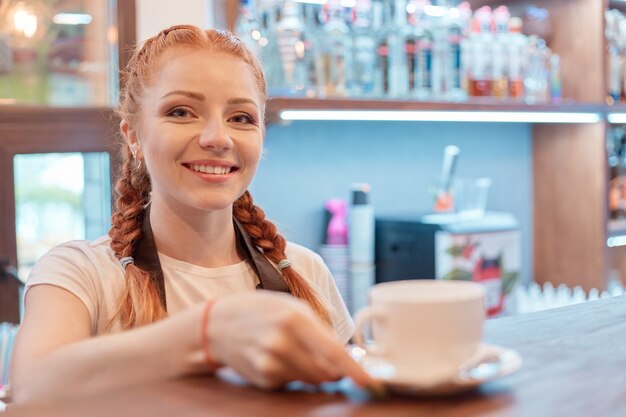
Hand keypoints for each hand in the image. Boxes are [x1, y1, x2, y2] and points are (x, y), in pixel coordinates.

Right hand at [206, 291, 373, 388]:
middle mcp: (282, 343)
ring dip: (311, 369)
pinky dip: (292, 373)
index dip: (354, 369)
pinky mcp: (263, 378)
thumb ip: (320, 331)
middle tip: (319, 352)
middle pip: (326, 371)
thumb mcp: (292, 307)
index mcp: (294, 319)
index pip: (333, 351)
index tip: (371, 382)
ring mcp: (270, 363)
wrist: (218, 324)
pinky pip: (292, 382)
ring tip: (290, 348)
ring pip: (311, 379)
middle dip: (332, 367)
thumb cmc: (261, 310)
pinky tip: (275, 356)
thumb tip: (347, 358)